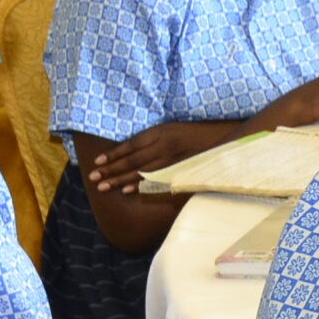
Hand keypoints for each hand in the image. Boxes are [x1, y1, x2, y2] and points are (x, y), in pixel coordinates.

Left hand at [87, 122, 228, 191]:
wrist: (225, 138)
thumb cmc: (197, 133)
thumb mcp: (173, 128)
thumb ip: (154, 138)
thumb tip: (131, 150)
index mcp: (162, 132)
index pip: (132, 145)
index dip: (113, 154)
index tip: (97, 162)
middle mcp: (165, 145)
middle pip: (133, 159)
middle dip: (111, 169)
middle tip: (94, 178)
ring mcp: (173, 159)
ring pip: (141, 171)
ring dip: (120, 179)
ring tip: (103, 186)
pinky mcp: (181, 170)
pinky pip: (157, 180)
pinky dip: (141, 185)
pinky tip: (127, 190)